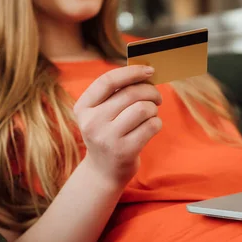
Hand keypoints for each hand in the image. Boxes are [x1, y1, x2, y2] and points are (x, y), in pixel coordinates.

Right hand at [73, 65, 162, 186]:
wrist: (103, 172)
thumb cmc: (108, 133)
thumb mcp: (101, 113)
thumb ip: (116, 93)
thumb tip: (145, 72)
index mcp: (83, 107)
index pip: (108, 81)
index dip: (131, 72)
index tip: (149, 70)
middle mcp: (92, 122)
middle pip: (130, 93)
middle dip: (150, 91)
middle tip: (157, 97)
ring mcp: (107, 138)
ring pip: (143, 109)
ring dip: (153, 108)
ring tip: (151, 114)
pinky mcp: (124, 151)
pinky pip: (151, 126)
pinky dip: (157, 123)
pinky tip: (152, 126)